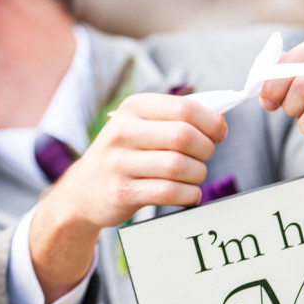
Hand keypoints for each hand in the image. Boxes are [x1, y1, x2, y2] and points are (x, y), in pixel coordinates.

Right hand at [51, 92, 227, 232]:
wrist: (83, 191)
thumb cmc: (125, 156)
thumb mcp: (140, 126)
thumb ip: (176, 119)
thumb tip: (220, 119)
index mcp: (133, 108)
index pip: (185, 109)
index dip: (212, 123)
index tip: (219, 135)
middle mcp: (123, 131)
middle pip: (185, 136)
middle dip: (206, 150)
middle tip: (204, 158)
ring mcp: (119, 162)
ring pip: (180, 166)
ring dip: (198, 175)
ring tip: (194, 178)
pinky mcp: (122, 192)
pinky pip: (170, 192)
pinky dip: (189, 195)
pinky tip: (188, 194)